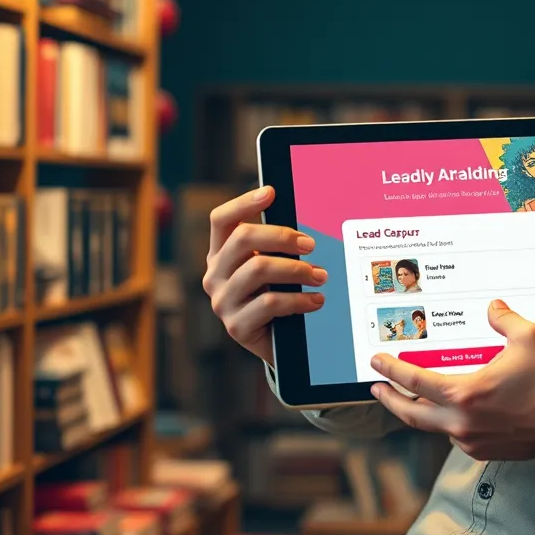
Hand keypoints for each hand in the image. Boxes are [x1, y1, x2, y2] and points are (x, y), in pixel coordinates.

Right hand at [203, 186, 327, 364]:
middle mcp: (214, 275)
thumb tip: (299, 228)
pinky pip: (271, 303)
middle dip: (282, 236)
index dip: (243, 203)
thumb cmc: (274, 294)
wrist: (272, 342)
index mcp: (219, 254)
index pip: (221, 220)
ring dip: (297, 270)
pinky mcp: (236, 326)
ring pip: (258, 269)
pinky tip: (316, 300)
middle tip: (311, 244)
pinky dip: (299, 299)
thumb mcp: (271, 267)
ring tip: (320, 276)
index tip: (271, 192)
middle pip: (243, 239)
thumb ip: (274, 246)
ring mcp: (222, 301)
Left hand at [368, 300, 534, 460]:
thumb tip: (494, 308)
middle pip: (412, 414)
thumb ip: (505, 318)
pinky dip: (449, 420)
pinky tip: (454, 408)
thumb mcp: (528, 337)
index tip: (376, 362)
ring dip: (422, 410)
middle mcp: (462, 422)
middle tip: (378, 389)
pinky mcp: (486, 450)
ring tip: (417, 396)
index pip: (414, 382)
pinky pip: (458, 434)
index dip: (391, 370)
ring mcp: (473, 440)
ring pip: (435, 425)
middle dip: (390, 400)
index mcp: (464, 394)